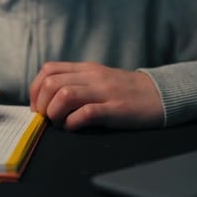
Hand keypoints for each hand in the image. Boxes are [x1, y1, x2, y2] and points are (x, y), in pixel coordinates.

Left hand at [29, 62, 163, 130]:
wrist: (161, 94)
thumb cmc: (125, 92)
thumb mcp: (97, 80)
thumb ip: (74, 84)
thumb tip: (45, 100)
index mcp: (85, 69)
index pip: (48, 70)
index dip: (36, 90)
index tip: (38, 107)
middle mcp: (92, 77)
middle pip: (51, 83)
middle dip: (42, 104)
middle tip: (47, 119)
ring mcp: (104, 92)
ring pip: (65, 95)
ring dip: (55, 113)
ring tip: (60, 124)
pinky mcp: (116, 109)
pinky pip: (86, 113)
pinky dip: (73, 123)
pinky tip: (74, 127)